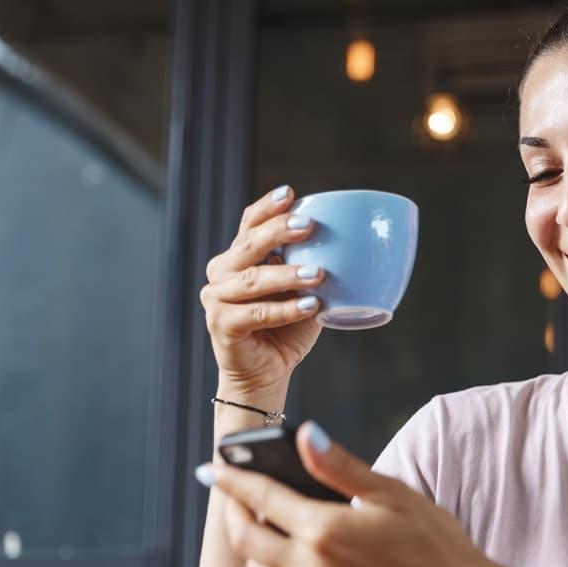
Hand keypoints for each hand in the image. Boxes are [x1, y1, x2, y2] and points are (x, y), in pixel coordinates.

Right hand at [201, 185, 325, 394]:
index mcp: (238, 257)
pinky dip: (286, 310)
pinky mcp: (221, 325)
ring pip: (253, 279)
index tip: (290, 194)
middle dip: (278, 231)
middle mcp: (222, 272)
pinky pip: (257, 313)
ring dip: (287, 274)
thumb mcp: (302, 292)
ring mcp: (217, 298)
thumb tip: (351, 247)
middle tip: (309, 225)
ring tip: (318, 275)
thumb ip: (311, 267)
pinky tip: (311, 306)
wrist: (267, 372)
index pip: (250, 224)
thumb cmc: (287, 329)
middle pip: (249, 244)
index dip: (268, 208)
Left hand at [207, 421, 492, 566]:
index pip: (262, 497)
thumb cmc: (433, 540)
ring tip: (260, 522)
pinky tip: (289, 555)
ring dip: (251, 544)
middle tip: (232, 493)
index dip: (233, 479)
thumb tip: (304, 434)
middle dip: (233, 512)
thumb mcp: (390, 493)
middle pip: (246, 538)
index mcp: (325, 530)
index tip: (211, 466)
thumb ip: (340, 466)